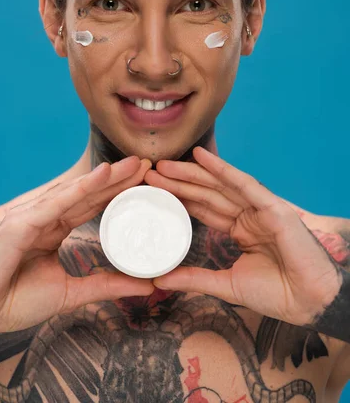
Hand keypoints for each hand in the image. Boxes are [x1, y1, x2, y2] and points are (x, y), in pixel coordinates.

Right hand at [0, 157, 153, 335]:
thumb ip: (108, 286)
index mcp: (53, 229)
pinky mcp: (22, 224)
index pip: (90, 205)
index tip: (144, 181)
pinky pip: (57, 203)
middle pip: (87, 193)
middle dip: (117, 178)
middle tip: (146, 163)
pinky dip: (80, 188)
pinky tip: (103, 174)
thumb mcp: (73, 293)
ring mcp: (32, 217)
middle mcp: (44, 217)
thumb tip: (148, 285)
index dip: (116, 192)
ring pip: (75, 192)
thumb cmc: (17, 302)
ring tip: (133, 164)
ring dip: (105, 177)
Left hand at [144, 147, 340, 326]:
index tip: (154, 190)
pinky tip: (200, 157)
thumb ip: (194, 278)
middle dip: (179, 182)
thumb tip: (159, 280)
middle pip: (207, 193)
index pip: (204, 208)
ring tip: (164, 165)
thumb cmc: (275, 294)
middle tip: (151, 172)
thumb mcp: (225, 284)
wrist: (307, 303)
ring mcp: (260, 209)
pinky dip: (222, 169)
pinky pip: (243, 184)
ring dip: (192, 173)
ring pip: (220, 185)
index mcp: (240, 229)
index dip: (180, 197)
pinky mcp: (272, 207)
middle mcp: (248, 215)